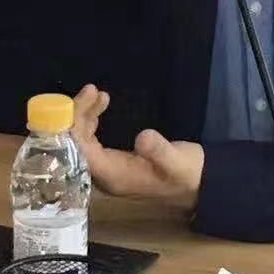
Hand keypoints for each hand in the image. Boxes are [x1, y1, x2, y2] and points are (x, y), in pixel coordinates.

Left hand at [72, 84, 203, 211]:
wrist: (197, 183)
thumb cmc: (187, 172)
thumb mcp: (178, 161)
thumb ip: (160, 151)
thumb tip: (143, 136)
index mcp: (114, 177)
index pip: (81, 151)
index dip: (76, 126)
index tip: (85, 100)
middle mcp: (104, 176)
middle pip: (76, 145)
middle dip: (78, 116)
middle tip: (92, 89)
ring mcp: (107, 169)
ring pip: (82, 142)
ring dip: (84, 117)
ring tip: (96, 92)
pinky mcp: (112, 162)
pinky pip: (90, 142)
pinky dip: (90, 122)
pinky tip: (98, 107)